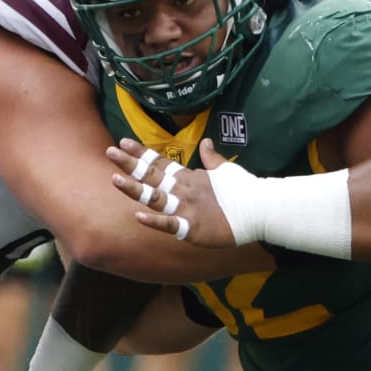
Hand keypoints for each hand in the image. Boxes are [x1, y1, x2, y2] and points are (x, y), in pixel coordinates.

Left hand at [105, 137, 236, 248]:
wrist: (261, 209)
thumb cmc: (245, 190)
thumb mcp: (225, 169)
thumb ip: (211, 158)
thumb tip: (206, 142)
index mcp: (189, 177)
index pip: (160, 162)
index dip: (141, 153)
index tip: (123, 142)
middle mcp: (184, 190)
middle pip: (152, 176)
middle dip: (130, 164)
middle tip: (109, 151)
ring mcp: (187, 208)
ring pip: (155, 198)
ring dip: (134, 189)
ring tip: (114, 179)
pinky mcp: (193, 228)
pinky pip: (170, 224)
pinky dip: (155, 221)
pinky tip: (138, 216)